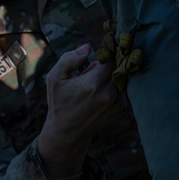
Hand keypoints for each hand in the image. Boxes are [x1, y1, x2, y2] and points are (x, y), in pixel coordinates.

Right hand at [37, 43, 121, 177]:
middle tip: (91, 74)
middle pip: (118, 68)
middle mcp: (109, 94)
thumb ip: (70, 59)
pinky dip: (114, 87)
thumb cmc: (60, 102)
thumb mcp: (55, 78)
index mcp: (93, 84)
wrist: (67, 132)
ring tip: (93, 87)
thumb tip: (88, 47)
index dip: (106, 55)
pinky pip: (122, 89)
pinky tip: (100, 95)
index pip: (111, 59)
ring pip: (121, 78)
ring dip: (110, 78)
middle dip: (107, 67)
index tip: (100, 55)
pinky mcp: (122, 109)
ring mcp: (117, 103)